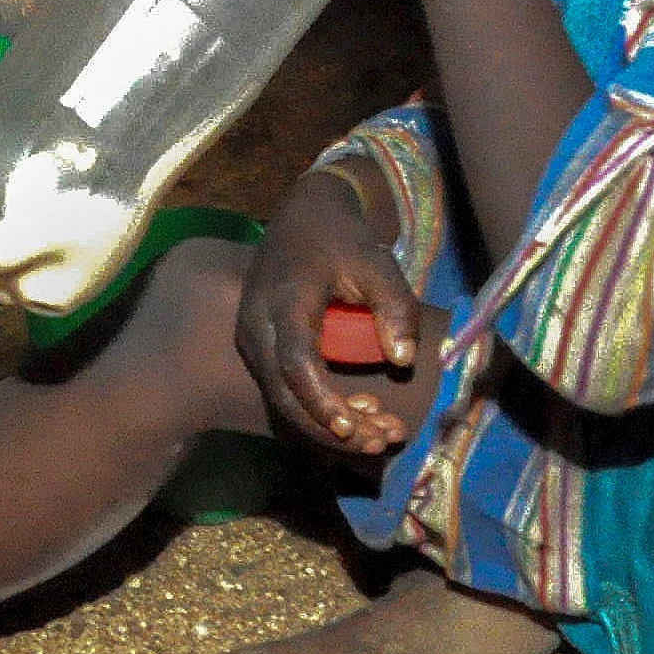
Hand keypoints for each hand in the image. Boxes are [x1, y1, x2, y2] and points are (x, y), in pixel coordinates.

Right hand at [237, 169, 433, 456]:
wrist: (304, 214)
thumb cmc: (343, 239)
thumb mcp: (379, 264)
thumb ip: (395, 308)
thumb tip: (403, 360)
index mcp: (285, 299)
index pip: (295, 361)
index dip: (320, 399)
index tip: (353, 426)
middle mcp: (257, 321)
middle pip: (281, 390)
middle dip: (327, 426)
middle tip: (379, 440)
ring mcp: (250, 334)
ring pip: (277, 394)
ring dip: (322, 422)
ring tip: (375, 432)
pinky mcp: (255, 344)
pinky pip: (278, 386)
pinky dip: (312, 407)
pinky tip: (352, 414)